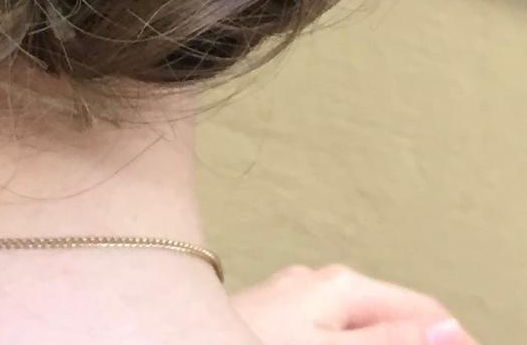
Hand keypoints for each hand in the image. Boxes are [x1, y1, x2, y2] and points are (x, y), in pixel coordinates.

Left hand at [231, 264, 477, 344]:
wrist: (171, 324)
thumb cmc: (248, 338)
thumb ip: (387, 340)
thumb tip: (448, 329)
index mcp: (341, 285)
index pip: (420, 308)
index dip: (448, 337)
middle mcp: (318, 280)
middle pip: (388, 313)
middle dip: (408, 336)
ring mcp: (291, 295)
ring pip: (354, 322)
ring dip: (374, 337)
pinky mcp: (270, 314)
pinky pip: (323, 329)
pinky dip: (340, 339)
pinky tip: (334, 344)